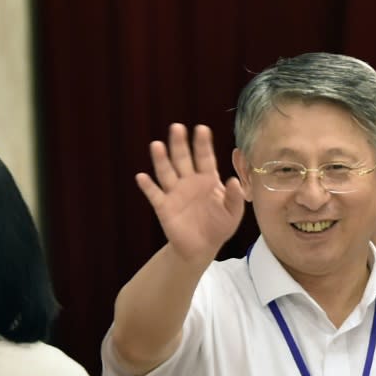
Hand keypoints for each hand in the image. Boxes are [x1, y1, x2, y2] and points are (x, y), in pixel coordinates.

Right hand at [137, 123, 244, 263]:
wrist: (202, 248)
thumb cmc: (219, 227)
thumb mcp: (233, 213)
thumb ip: (234, 197)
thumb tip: (233, 181)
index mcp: (208, 179)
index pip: (205, 157)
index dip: (203, 144)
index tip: (201, 128)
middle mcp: (189, 181)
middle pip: (183, 159)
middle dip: (179, 144)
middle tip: (177, 127)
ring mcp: (175, 192)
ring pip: (166, 172)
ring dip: (161, 159)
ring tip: (157, 145)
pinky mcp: (164, 207)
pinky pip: (154, 194)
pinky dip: (147, 186)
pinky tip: (141, 177)